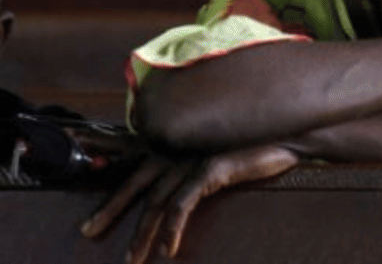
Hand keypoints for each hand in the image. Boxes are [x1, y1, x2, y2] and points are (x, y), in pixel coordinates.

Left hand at [81, 145, 298, 263]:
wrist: (290, 133)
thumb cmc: (258, 146)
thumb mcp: (221, 156)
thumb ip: (198, 166)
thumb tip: (181, 191)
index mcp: (179, 143)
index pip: (138, 163)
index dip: (114, 179)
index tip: (96, 197)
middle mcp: (181, 148)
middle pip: (137, 182)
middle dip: (111, 208)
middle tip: (88, 231)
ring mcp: (194, 157)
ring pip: (157, 200)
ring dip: (142, 234)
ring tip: (132, 259)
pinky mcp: (210, 168)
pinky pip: (184, 203)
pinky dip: (173, 228)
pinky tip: (169, 249)